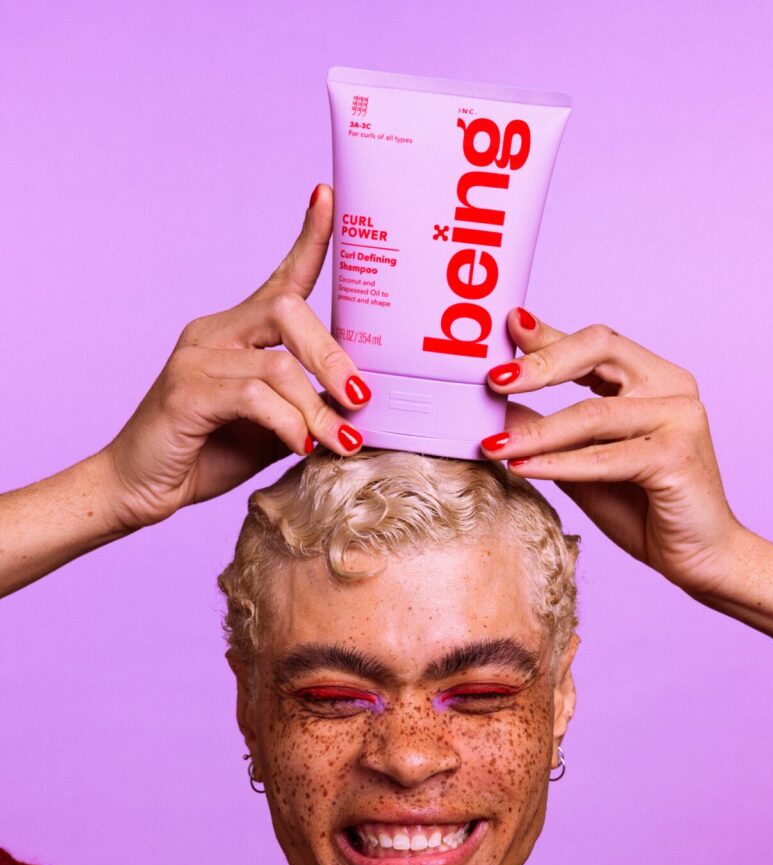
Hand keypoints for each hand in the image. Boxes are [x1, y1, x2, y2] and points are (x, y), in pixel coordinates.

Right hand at [103, 184, 368, 531]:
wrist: (140, 488)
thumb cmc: (207, 452)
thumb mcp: (274, 428)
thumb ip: (309, 407)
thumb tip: (362, 406)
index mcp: (237, 333)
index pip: (281, 278)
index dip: (309, 238)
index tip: (330, 197)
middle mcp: (215, 333)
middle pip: (290, 310)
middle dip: (334, 358)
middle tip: (362, 400)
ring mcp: (196, 357)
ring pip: (279, 362)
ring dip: (318, 408)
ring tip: (341, 441)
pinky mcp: (186, 391)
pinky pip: (254, 395)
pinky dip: (289, 423)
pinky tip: (304, 447)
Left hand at [480, 314, 744, 596]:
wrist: (699, 559)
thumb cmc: (643, 509)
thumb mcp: (581, 464)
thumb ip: (548, 433)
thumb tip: (496, 408)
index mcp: (652, 378)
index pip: (594, 343)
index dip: (547, 336)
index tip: (506, 327)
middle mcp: (671, 386)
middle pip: (600, 349)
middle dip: (541, 363)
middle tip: (493, 380)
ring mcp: (680, 418)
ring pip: (593, 413)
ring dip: (537, 431)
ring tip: (492, 444)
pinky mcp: (678, 456)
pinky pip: (605, 456)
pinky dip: (559, 463)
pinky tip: (522, 468)